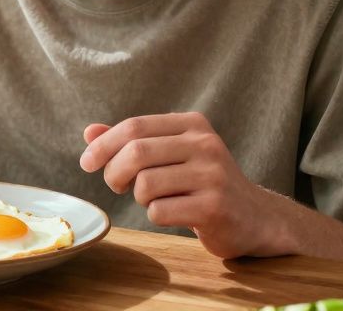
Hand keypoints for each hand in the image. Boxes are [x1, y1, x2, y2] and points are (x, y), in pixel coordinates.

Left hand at [78, 112, 287, 259]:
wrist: (255, 218)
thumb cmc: (203, 184)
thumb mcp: (171, 154)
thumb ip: (132, 142)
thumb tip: (89, 132)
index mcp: (193, 124)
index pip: (135, 126)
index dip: (103, 144)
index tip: (86, 162)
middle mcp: (205, 145)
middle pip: (136, 152)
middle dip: (113, 172)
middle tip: (114, 186)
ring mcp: (212, 176)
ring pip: (145, 184)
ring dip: (139, 197)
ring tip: (155, 199)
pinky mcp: (214, 207)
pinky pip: (160, 211)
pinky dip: (156, 216)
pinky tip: (174, 214)